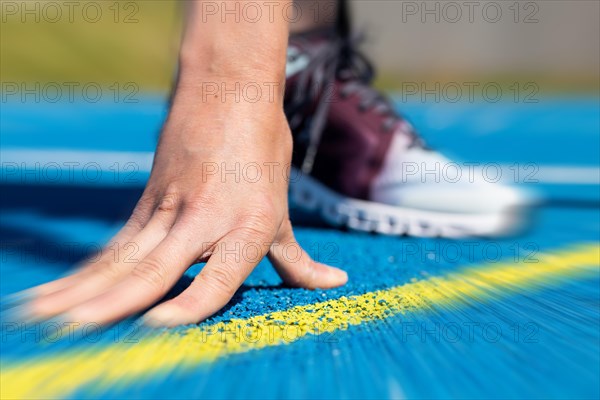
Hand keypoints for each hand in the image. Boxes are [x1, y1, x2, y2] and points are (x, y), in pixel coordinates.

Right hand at [24, 86, 347, 326]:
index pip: (218, 276)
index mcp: (248, 225)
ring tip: (47, 314)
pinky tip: (61, 291)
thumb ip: (298, 260)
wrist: (230, 89)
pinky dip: (88, 269)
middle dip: (114, 299)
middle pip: (155, 266)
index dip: (189, 302)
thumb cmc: (263, 151)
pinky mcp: (148, 200)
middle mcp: (206, 219)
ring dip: (84, 287)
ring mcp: (171, 207)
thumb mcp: (282, 211)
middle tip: (77, 327)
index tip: (157, 325)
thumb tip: (335, 283)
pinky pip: (116, 242)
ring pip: (124, 255)